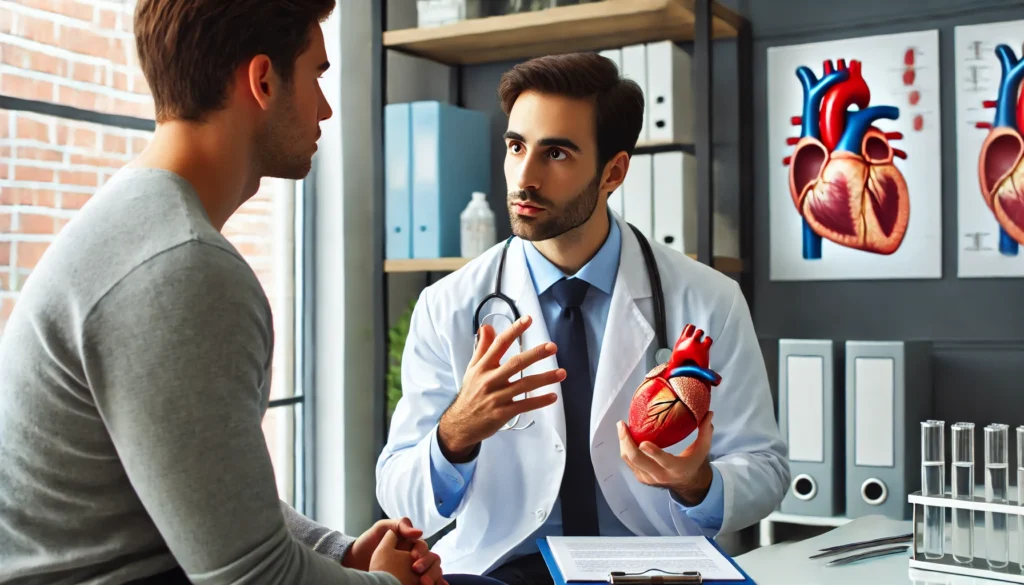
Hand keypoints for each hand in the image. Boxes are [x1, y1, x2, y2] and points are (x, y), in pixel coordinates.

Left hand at [369, 528, 447, 584]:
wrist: (355, 561)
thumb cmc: (367, 543)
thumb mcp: (381, 528)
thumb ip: (399, 525)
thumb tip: (419, 533)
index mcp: (410, 543)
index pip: (422, 546)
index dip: (421, 551)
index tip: (413, 557)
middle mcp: (415, 556)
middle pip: (432, 560)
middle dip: (428, 566)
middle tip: (417, 571)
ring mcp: (413, 570)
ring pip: (432, 572)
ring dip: (433, 576)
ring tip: (424, 584)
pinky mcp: (411, 581)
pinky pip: (427, 582)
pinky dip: (434, 584)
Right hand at [438, 315, 563, 461]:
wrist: (461, 423)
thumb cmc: (470, 393)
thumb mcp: (472, 369)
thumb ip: (482, 348)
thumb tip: (486, 326)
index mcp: (483, 367)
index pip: (500, 344)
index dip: (514, 330)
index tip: (528, 320)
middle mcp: (489, 380)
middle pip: (515, 364)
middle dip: (534, 354)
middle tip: (552, 347)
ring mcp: (496, 397)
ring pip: (523, 385)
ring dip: (544, 378)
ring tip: (561, 373)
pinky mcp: (502, 413)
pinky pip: (524, 405)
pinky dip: (539, 401)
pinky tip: (552, 396)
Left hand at [618, 411, 714, 505]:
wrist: (687, 484)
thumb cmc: (693, 462)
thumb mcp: (702, 449)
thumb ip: (705, 432)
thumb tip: (709, 413)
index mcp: (675, 468)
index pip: (663, 461)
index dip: (653, 453)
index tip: (643, 442)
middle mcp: (659, 475)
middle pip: (637, 459)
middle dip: (626, 441)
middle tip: (622, 425)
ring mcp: (647, 477)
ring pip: (629, 460)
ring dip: (623, 443)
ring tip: (621, 427)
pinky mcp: (640, 477)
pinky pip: (628, 462)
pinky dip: (625, 448)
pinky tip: (625, 436)